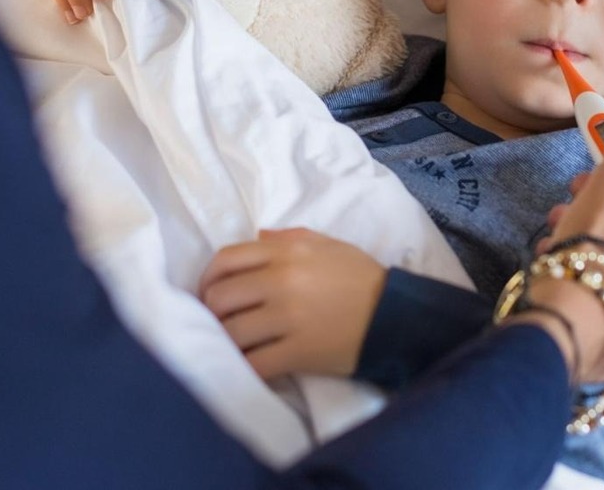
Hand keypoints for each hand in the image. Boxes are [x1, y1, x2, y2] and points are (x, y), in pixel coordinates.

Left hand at [198, 228, 387, 379]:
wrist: (395, 315)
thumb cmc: (360, 277)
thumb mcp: (328, 244)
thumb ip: (289, 237)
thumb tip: (257, 236)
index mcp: (287, 252)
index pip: (226, 259)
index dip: (208, 278)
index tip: (209, 292)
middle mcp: (283, 281)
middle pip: (221, 296)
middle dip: (212, 312)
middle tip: (219, 322)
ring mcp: (289, 318)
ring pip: (232, 332)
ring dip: (225, 341)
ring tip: (232, 344)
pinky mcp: (299, 352)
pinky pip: (255, 364)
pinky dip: (244, 367)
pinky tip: (247, 366)